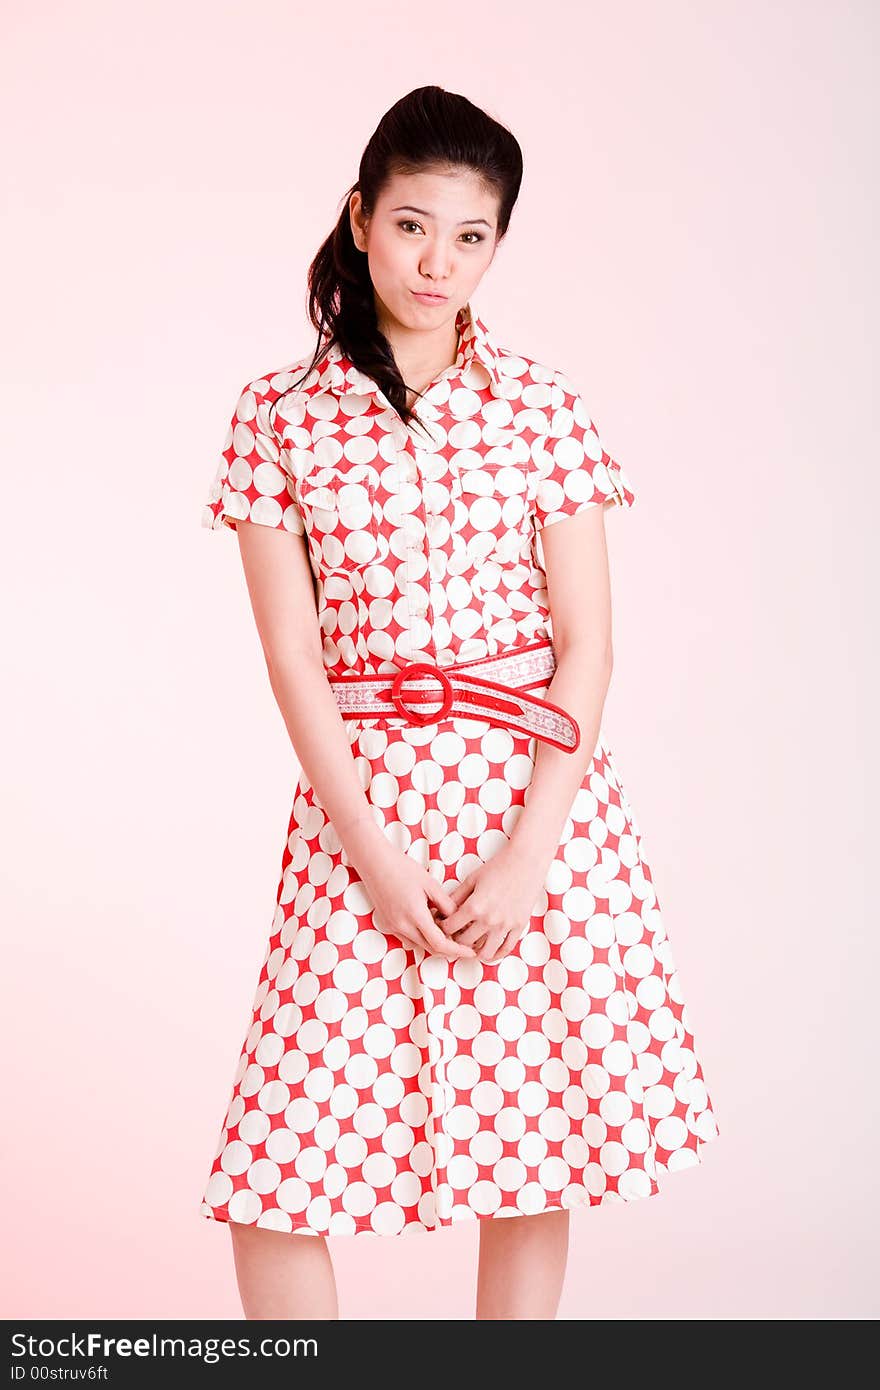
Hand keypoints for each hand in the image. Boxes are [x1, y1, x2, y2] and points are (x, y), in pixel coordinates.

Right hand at [353, 835, 477, 960]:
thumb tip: (458, 920)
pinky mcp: (388, 924)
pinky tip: (430, 925)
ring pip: (419, 945)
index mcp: (415, 915)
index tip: (470, 951)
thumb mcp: (430, 884)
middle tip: (464, 945)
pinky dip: (422, 937)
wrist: (374, 862)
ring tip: (448, 932)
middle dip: (449, 950)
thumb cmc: (403, 868)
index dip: (457, 950)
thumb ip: (446, 905)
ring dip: (434, 944)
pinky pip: (408, 938)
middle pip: (430, 949)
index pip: (440, 944)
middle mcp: (402, 926)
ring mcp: (393, 926)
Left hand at [432, 842, 549, 963]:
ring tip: (471, 945)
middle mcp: (489, 920)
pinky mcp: (519, 926)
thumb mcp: (472, 879)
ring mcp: (505, 925)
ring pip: (485, 952)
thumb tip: (442, 911)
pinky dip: (495, 954)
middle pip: (464, 942)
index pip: (450, 928)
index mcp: (474, 907)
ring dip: (475, 951)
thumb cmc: (498, 866)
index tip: (442, 925)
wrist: (526, 861)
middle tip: (455, 935)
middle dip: (456, 939)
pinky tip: (488, 950)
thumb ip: (456, 896)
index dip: (442, 928)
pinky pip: (506, 949)